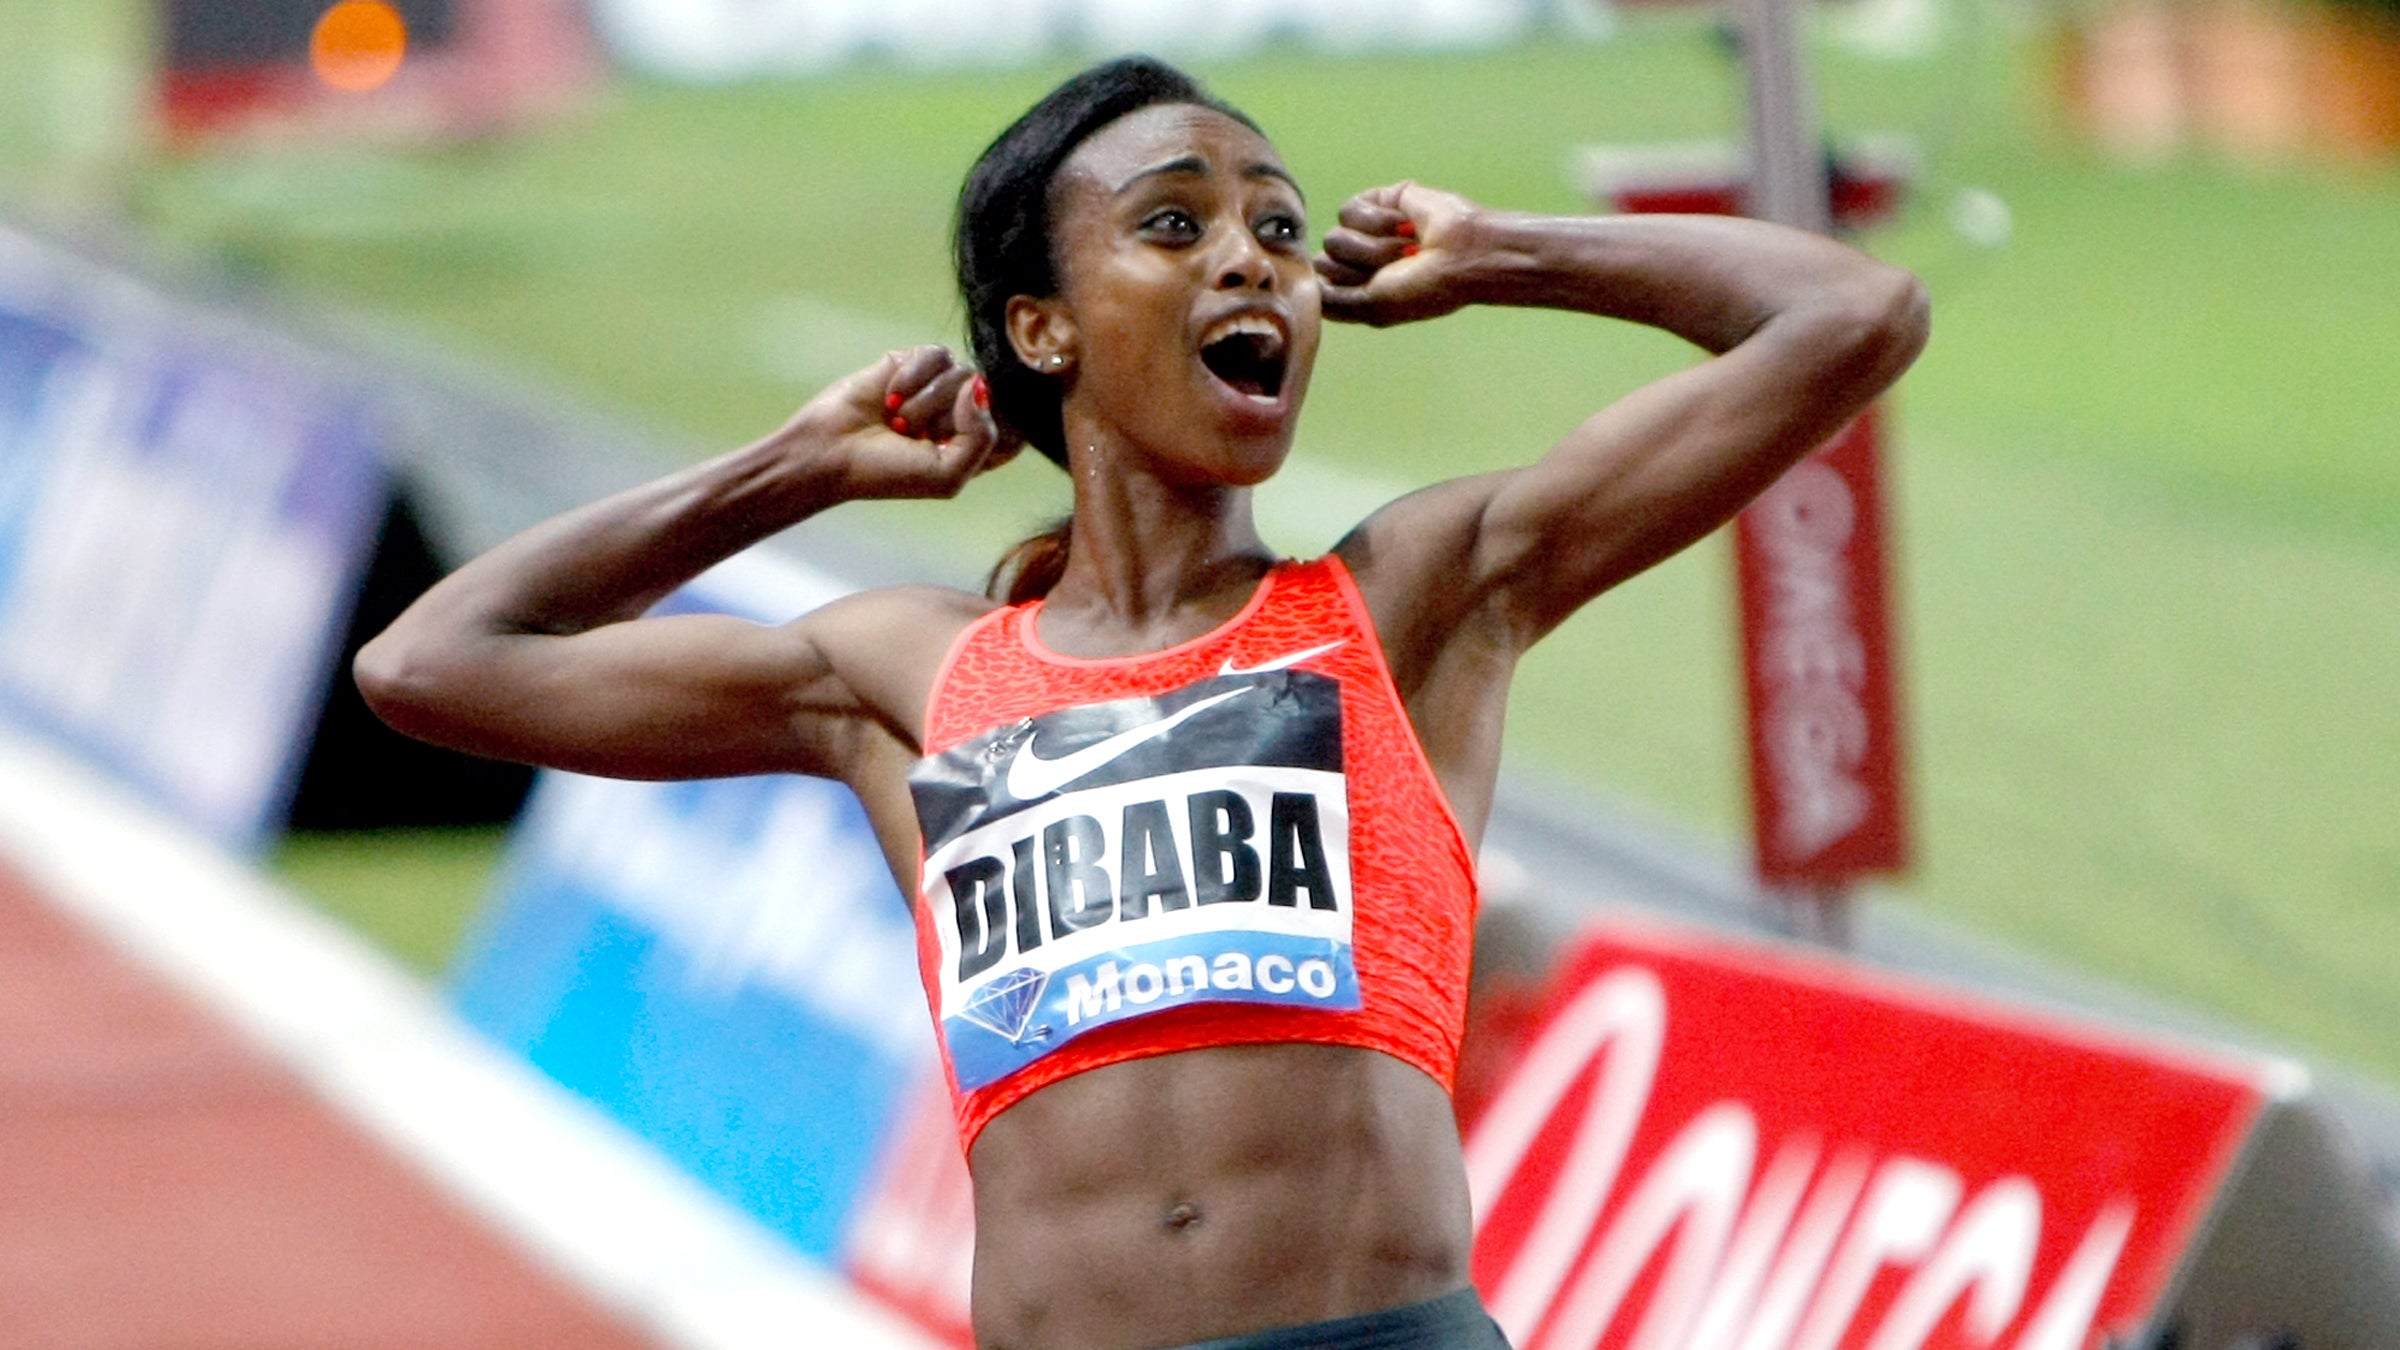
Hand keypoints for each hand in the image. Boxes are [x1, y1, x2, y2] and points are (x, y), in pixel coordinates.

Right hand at [786, 345, 1020, 499]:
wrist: (830, 453)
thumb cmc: (887, 474)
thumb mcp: (948, 475)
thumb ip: (981, 437)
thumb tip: (979, 385)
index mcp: (974, 449)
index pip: (1015, 428)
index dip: (1002, 427)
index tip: (963, 441)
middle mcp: (959, 416)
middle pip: (988, 395)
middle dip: (949, 418)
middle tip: (914, 436)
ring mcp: (936, 388)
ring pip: (962, 372)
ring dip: (927, 400)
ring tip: (897, 421)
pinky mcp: (911, 363)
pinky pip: (935, 354)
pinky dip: (913, 376)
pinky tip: (890, 397)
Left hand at [1314, 182, 1485, 326]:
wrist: (1464, 254)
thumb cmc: (1426, 288)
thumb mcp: (1374, 308)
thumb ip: (1333, 302)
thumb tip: (1306, 283)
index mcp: (1358, 291)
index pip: (1320, 286)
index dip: (1345, 287)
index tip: (1379, 289)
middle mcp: (1359, 262)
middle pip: (1324, 261)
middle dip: (1361, 267)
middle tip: (1399, 267)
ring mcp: (1367, 232)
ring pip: (1335, 237)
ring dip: (1374, 246)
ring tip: (1406, 247)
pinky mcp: (1377, 202)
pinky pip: (1350, 210)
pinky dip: (1377, 220)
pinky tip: (1404, 224)